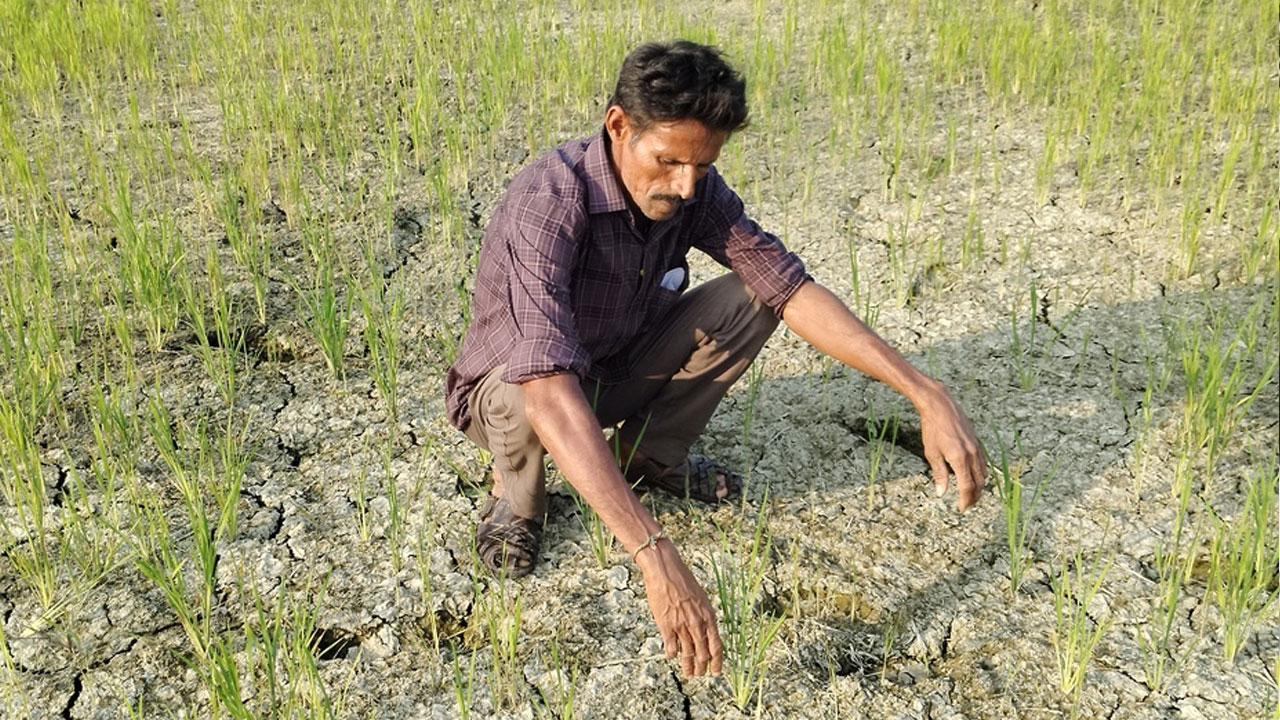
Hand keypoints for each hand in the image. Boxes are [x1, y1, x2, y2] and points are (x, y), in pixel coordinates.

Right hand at [635, 541, 723, 676]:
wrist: (665, 571)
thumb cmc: (683, 580)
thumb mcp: (701, 598)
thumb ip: (703, 616)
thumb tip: (704, 631)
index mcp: (709, 616)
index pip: (716, 645)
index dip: (717, 661)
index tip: (716, 671)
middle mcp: (697, 624)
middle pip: (702, 653)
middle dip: (702, 667)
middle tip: (700, 673)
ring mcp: (681, 626)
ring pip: (687, 654)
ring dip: (688, 666)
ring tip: (688, 673)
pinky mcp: (666, 626)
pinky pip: (671, 647)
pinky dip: (672, 654)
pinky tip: (671, 657)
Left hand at [917, 380, 987, 510]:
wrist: (940, 406)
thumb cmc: (932, 428)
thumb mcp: (931, 453)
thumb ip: (939, 474)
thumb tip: (942, 493)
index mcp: (960, 459)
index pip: (966, 486)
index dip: (965, 500)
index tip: (961, 509)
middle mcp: (972, 454)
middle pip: (979, 482)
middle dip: (974, 496)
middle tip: (967, 505)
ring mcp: (977, 447)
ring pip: (983, 472)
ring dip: (979, 486)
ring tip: (971, 494)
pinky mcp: (977, 441)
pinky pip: (983, 462)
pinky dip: (981, 473)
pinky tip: (974, 476)